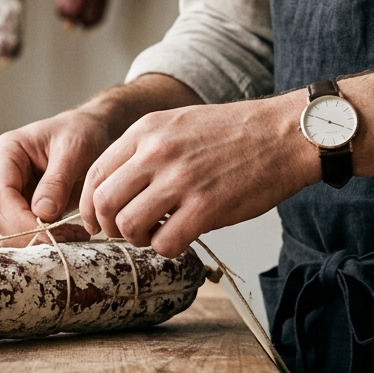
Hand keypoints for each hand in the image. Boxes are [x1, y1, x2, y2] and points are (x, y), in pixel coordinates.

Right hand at [0, 108, 111, 244]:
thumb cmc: (80, 133)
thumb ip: (57, 181)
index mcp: (5, 152)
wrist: (91, 133)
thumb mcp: (73, 150)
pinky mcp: (21, 210)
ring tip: (74, 235)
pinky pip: (23, 233)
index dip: (21, 219)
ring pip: (7, 231)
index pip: (1, 194)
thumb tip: (42, 214)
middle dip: (31, 233)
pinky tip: (70, 234)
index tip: (49, 232)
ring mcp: (8, 195)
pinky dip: (44, 240)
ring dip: (38, 240)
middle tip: (70, 236)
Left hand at [79, 91, 318, 256]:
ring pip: (128, 225)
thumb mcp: (178, 124)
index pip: (94, 174)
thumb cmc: (234, 133)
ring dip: (137, 239)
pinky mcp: (206, 207)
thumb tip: (116, 187)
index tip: (98, 220)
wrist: (284, 134)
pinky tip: (180, 238)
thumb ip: (144, 149)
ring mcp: (181, 180)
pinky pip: (165, 242)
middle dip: (108, 226)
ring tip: (156, 233)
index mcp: (146, 131)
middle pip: (103, 203)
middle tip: (125, 232)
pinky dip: (166, 248)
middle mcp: (157, 153)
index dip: (89, 204)